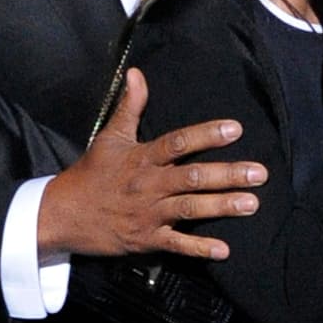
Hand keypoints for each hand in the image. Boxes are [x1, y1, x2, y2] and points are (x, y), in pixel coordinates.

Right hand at [38, 68, 266, 259]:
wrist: (62, 215)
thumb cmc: (90, 173)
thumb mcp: (109, 136)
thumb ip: (129, 106)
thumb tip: (137, 72)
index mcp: (142, 158)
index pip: (178, 143)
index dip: (206, 135)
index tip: (235, 129)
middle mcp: (149, 185)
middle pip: (193, 178)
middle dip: (228, 175)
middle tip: (260, 173)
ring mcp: (148, 214)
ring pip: (190, 209)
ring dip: (222, 207)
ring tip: (252, 203)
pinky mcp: (146, 239)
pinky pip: (176, 245)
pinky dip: (199, 248)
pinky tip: (223, 250)